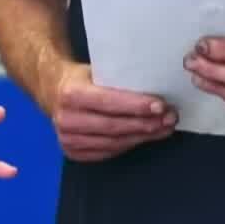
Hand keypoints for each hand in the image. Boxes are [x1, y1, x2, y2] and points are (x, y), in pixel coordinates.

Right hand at [52, 64, 176, 161]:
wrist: (53, 90)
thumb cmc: (84, 78)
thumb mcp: (98, 70)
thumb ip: (120, 80)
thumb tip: (158, 84)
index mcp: (71, 93)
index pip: (108, 102)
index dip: (136, 106)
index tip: (161, 106)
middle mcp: (66, 119)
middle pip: (113, 126)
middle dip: (145, 124)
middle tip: (170, 119)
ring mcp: (66, 138)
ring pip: (113, 142)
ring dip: (142, 137)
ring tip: (164, 128)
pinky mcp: (71, 152)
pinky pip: (107, 152)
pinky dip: (129, 145)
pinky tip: (146, 137)